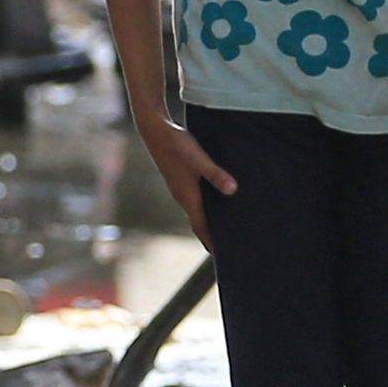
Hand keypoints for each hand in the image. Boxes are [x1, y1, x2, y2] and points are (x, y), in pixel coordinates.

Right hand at [138, 110, 239, 246]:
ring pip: (199, 211)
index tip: (223, 256)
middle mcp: (183, 197)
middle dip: (213, 234)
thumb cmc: (176, 144)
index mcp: (187, 197)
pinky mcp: (181, 180)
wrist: (154, 130)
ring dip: (211, 220)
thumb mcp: (198, 158)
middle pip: (200, 222)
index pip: (201, 227)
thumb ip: (215, 174)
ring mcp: (181, 189)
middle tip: (232, 245)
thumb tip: (233, 191)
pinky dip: (208, 205)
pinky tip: (219, 199)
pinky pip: (196, 200)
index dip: (212, 242)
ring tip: (229, 225)